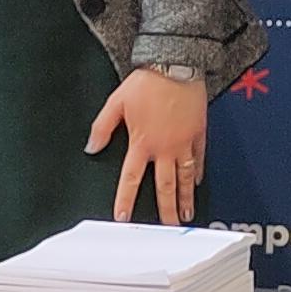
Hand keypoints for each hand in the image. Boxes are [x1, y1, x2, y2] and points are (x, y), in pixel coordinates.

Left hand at [87, 68, 210, 223]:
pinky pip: (199, 158)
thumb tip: (91, 147)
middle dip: (166, 209)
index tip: (123, 217)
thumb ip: (102, 128)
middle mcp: (164, 147)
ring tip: (186, 214)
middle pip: (165, 186)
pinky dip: (197, 172)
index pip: (131, 178)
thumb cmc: (147, 82)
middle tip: (168, 227)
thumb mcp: (116, 102)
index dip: (126, 199)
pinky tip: (196, 183)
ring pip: (184, 177)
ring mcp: (184, 142)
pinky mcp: (198, 133)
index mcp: (142, 142)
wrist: (175, 64)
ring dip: (185, 198)